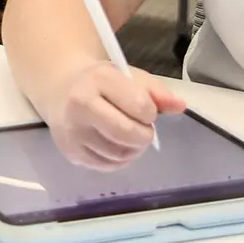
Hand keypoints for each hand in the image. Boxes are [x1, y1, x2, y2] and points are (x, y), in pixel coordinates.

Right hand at [46, 61, 186, 171]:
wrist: (63, 90)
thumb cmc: (103, 82)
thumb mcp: (130, 77)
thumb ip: (157, 91)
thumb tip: (180, 106)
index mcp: (99, 79)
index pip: (138, 104)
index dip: (151, 112)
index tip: (149, 111)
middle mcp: (80, 105)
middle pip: (125, 133)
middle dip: (144, 135)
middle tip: (145, 130)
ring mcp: (72, 131)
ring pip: (117, 153)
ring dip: (134, 150)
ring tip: (133, 137)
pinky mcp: (70, 152)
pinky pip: (105, 166)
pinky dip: (120, 160)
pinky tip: (119, 146)